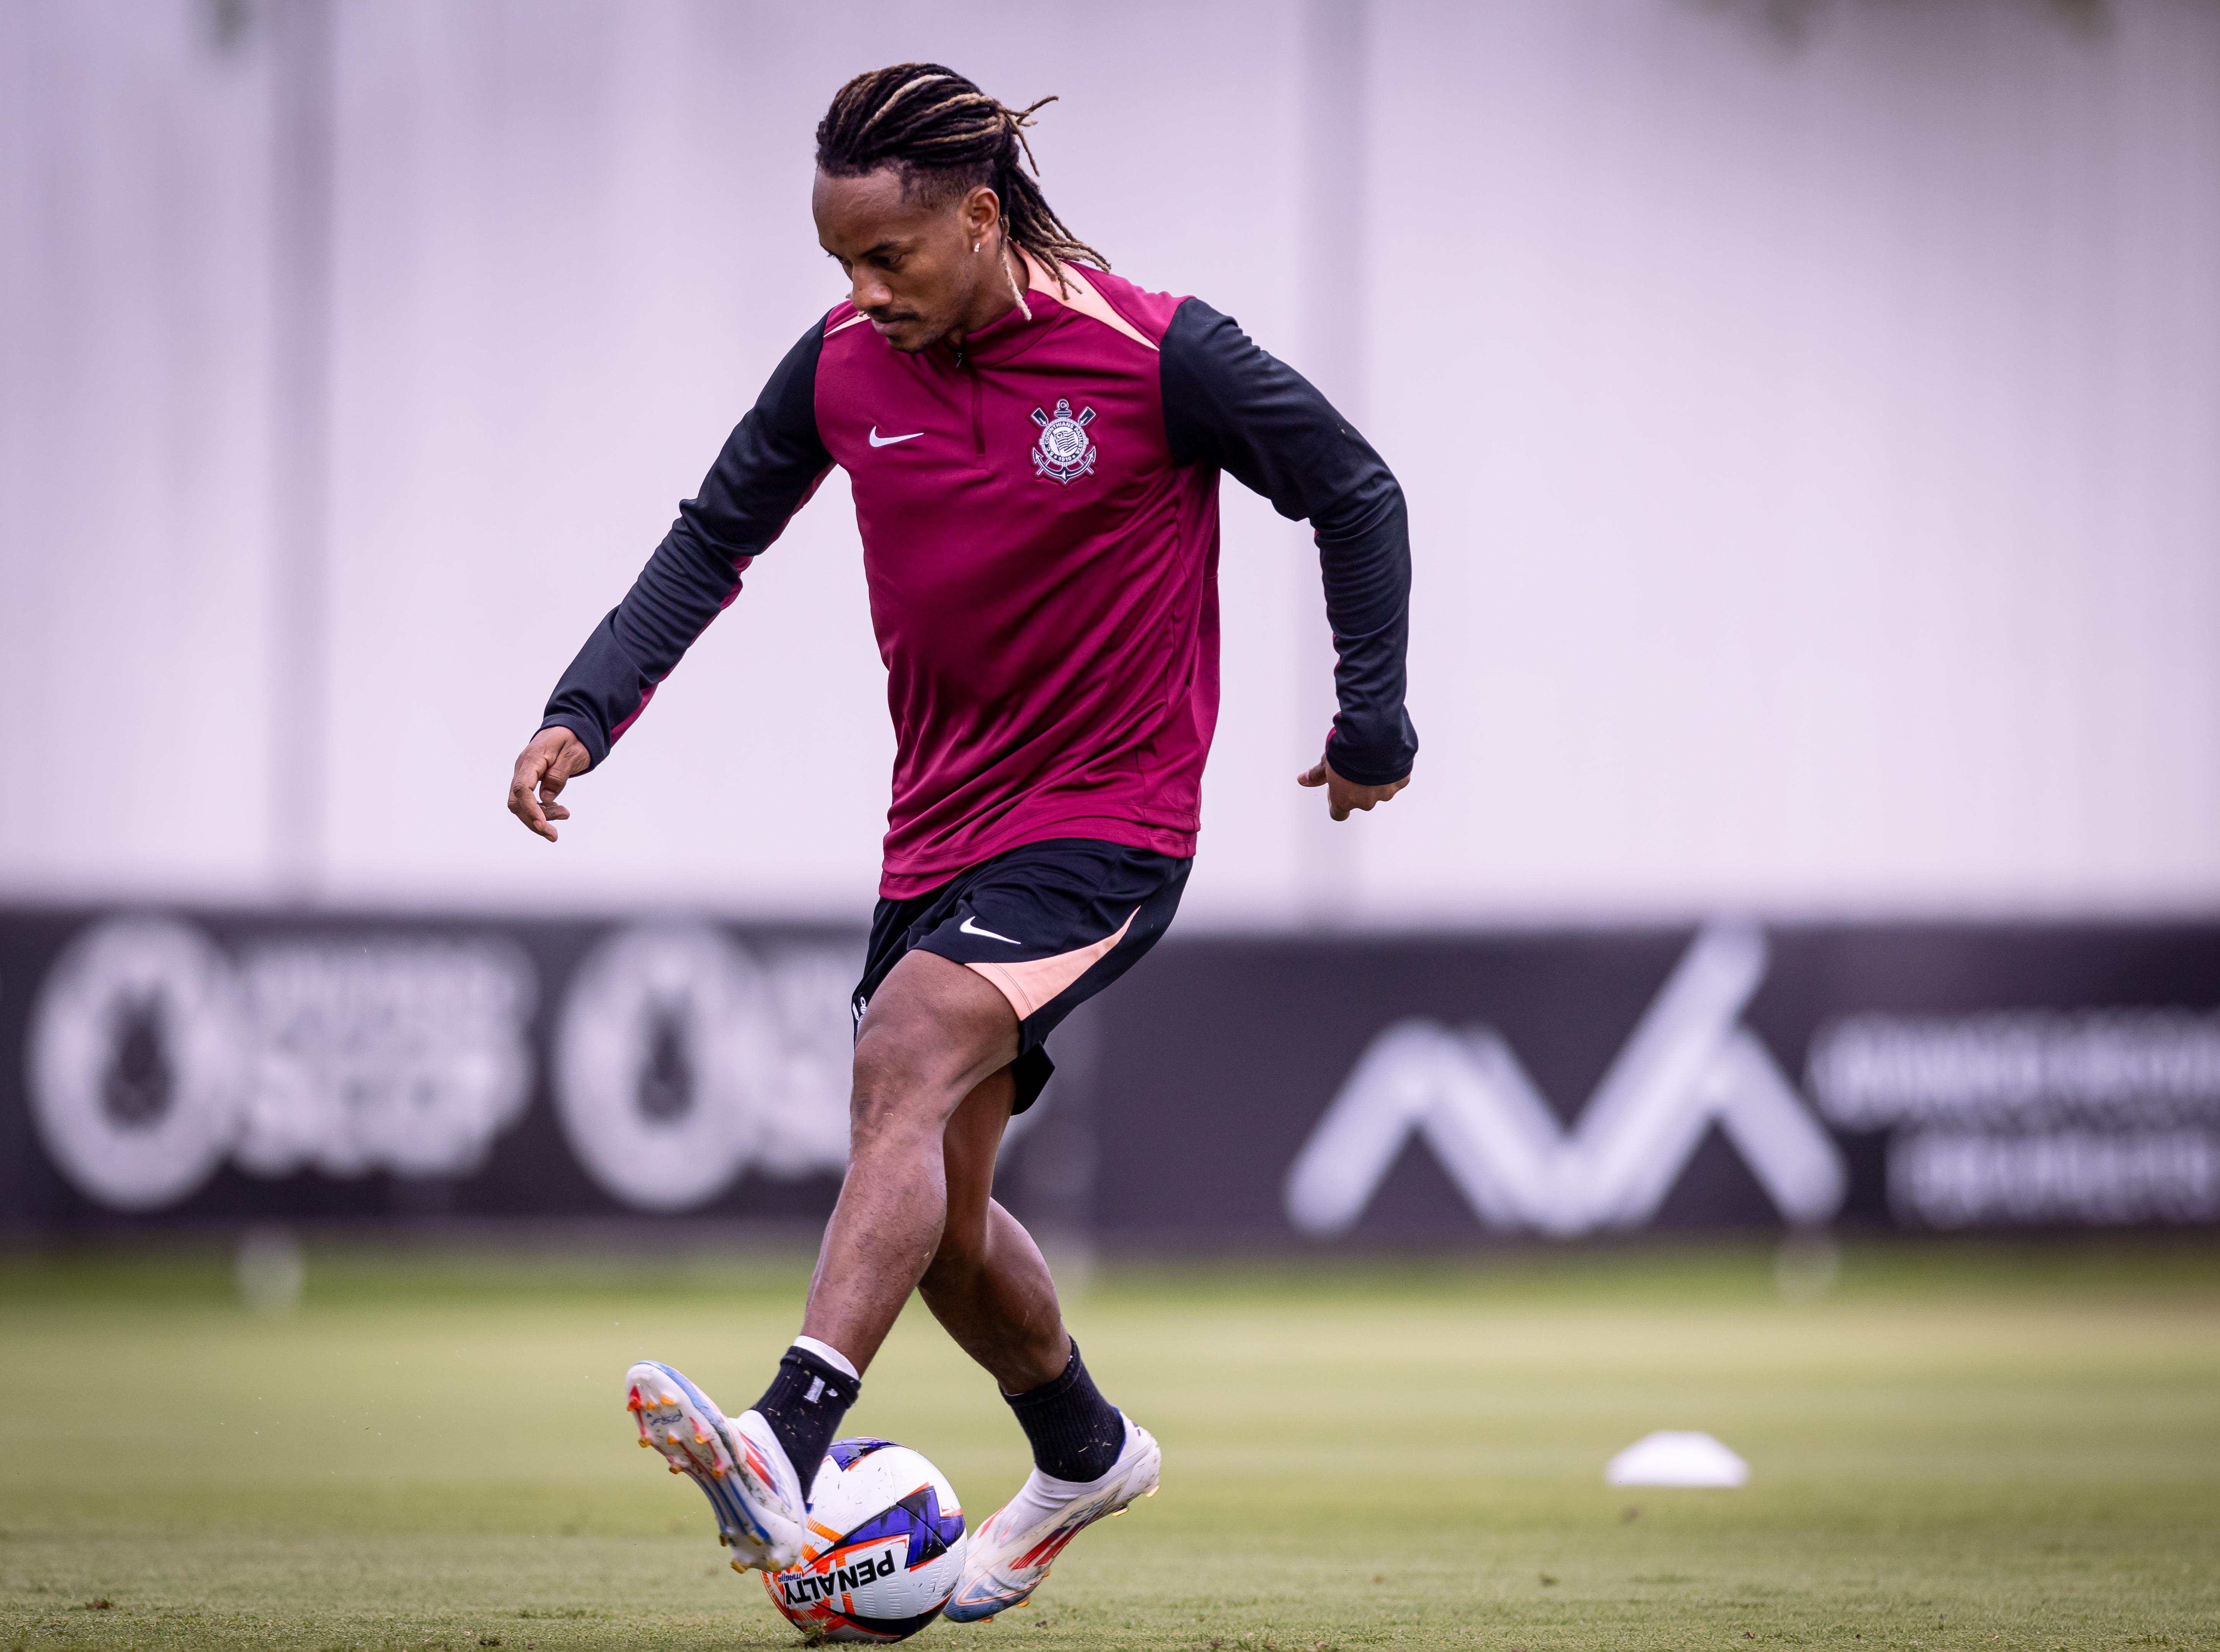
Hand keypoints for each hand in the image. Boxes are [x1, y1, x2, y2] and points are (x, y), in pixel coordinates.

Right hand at [508, 726, 591, 841]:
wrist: (569, 728)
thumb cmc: (571, 739)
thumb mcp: (571, 754)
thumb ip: (558, 775)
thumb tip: (546, 799)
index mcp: (531, 759)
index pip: (522, 788)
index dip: (531, 809)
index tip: (542, 825)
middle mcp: (522, 768)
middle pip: (517, 801)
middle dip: (533, 821)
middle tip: (554, 835)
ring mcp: (523, 775)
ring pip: (521, 804)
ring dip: (539, 817)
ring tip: (564, 815)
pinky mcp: (528, 781)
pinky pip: (528, 800)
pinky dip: (540, 810)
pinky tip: (557, 811)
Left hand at [1297, 755, 1409, 821]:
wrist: (1373, 737)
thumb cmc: (1347, 751)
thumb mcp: (1327, 762)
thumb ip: (1317, 775)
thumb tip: (1303, 780)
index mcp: (1344, 800)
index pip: (1338, 813)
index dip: (1336, 803)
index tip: (1337, 791)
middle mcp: (1365, 802)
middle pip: (1360, 799)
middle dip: (1357, 786)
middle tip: (1354, 766)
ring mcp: (1385, 793)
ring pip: (1380, 789)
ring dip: (1376, 779)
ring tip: (1371, 758)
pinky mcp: (1401, 781)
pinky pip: (1396, 778)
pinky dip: (1391, 770)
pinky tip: (1385, 756)